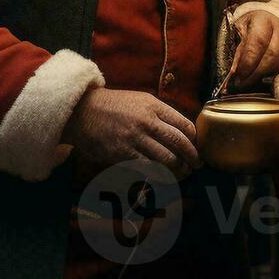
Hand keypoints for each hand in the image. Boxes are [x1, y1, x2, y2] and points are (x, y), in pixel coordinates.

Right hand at [63, 88, 199, 177]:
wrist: (82, 112)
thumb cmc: (112, 106)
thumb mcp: (138, 100)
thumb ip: (158, 113)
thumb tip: (179, 130)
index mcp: (153, 105)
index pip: (184, 124)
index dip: (194, 139)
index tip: (197, 147)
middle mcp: (147, 121)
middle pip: (179, 142)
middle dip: (192, 156)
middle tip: (197, 165)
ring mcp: (135, 138)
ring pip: (167, 159)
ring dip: (179, 169)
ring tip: (183, 173)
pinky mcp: (123, 154)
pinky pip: (148, 168)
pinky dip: (160, 175)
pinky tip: (165, 178)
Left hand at [228, 9, 278, 88]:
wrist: (267, 20)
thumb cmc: (250, 26)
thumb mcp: (238, 31)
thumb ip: (237, 50)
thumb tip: (233, 72)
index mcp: (263, 20)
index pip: (258, 42)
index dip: (249, 61)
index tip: (239, 74)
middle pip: (272, 55)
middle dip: (256, 73)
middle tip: (243, 83)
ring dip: (265, 76)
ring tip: (251, 82)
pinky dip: (275, 76)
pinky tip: (264, 80)